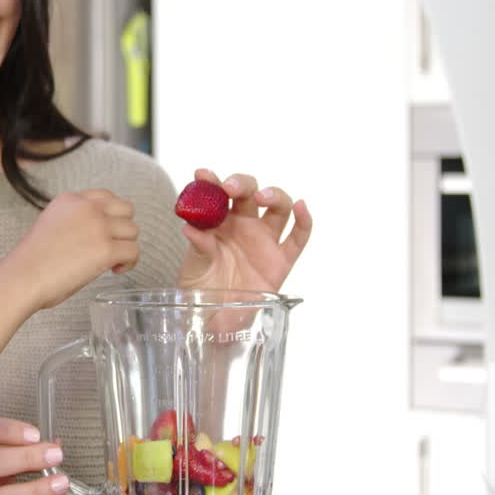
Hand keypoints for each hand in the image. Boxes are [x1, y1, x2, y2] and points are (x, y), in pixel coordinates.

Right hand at [3, 189, 139, 309]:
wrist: (22, 277)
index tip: (105, 231)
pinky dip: (129, 263)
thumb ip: (73, 221)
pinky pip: (134, 251)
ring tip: (113, 261)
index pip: (105, 196)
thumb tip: (94, 234)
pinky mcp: (106, 249)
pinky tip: (115, 270)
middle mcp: (87, 208)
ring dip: (126, 246)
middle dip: (122, 228)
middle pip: (126, 209)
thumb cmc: (31, 261)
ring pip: (133, 230)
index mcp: (70, 200)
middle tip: (112, 246)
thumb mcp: (50, 225)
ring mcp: (98, 227)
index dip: (111, 216)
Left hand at [176, 170, 311, 291]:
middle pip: (249, 193)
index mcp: (218, 223)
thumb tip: (190, 227)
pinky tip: (301, 206)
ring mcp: (264, 241)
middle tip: (230, 188)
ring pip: (278, 208)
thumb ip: (198, 246)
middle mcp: (244, 225)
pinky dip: (304, 220)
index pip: (217, 195)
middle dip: (241, 184)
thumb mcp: (194, 267)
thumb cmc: (200, 288)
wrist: (215, 319)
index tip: (202, 174)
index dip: (211, 182)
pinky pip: (298, 237)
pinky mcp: (281, 260)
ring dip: (274, 195)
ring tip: (262, 196)